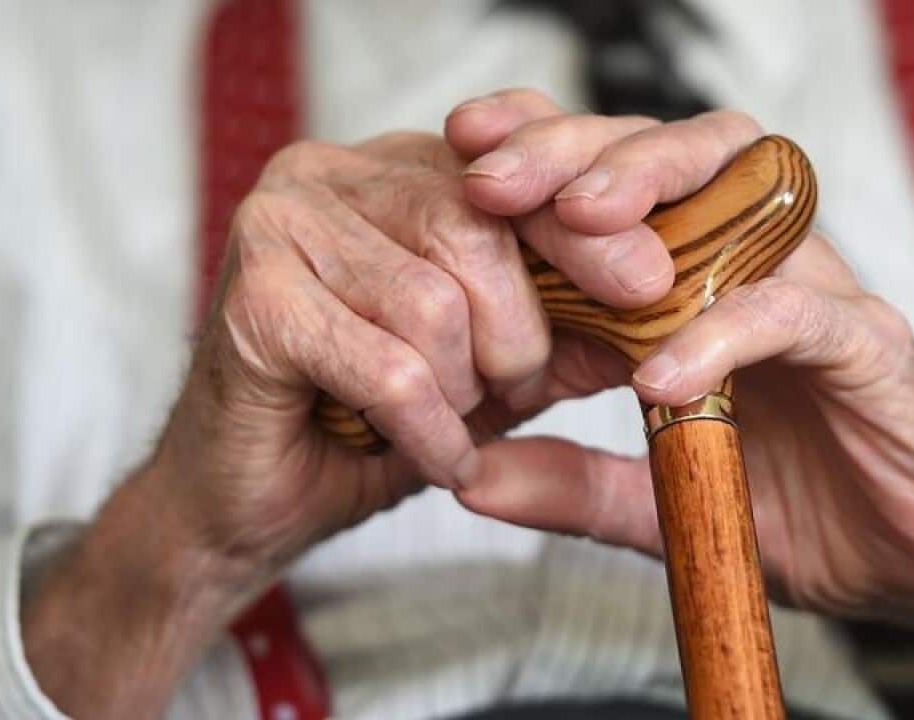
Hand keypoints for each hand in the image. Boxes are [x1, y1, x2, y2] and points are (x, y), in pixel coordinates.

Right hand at [20, 89, 769, 717]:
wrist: (256, 499)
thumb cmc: (371, 421)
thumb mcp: (493, 367)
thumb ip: (564, 325)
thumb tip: (660, 297)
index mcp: (391, 169)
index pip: (510, 167)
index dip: (587, 227)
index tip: (650, 285)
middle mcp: (330, 173)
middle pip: (476, 227)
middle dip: (518, 334)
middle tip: (510, 393)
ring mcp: (280, 225)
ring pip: (436, 303)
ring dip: (464, 391)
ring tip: (447, 424)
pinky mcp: (253, 298)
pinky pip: (390, 368)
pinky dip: (427, 431)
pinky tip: (429, 457)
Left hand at [451, 96, 913, 687]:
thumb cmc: (812, 514)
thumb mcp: (668, 502)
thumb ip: (576, 484)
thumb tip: (469, 476)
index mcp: (700, 287)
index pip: (618, 186)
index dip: (541, 156)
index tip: (459, 160)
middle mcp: (753, 269)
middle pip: (667, 157)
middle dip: (574, 149)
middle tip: (493, 178)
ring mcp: (813, 294)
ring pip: (738, 191)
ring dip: (648, 189)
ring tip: (569, 221)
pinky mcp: (866, 343)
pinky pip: (792, 313)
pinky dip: (721, 334)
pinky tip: (657, 374)